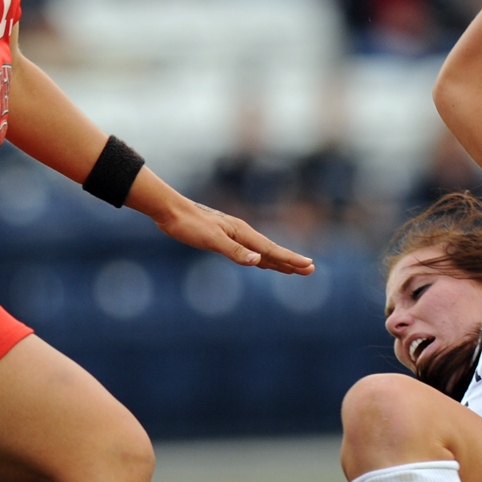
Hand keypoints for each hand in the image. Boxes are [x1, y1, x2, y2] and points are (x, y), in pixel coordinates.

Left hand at [153, 197, 315, 274]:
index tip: (308, 266)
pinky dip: (262, 260)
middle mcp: (242, 234)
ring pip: (262, 253)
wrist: (171, 212)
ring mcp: (235, 237)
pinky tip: (264, 264)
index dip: (290, 260)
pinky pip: (250, 253)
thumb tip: (258, 262)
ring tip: (294, 269)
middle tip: (310, 270)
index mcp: (242, 234)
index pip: (271, 250)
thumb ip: (235, 252)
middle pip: (272, 251)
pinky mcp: (225, 240)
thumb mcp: (211, 240)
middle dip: (291, 262)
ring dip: (279, 262)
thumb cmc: (189, 225)